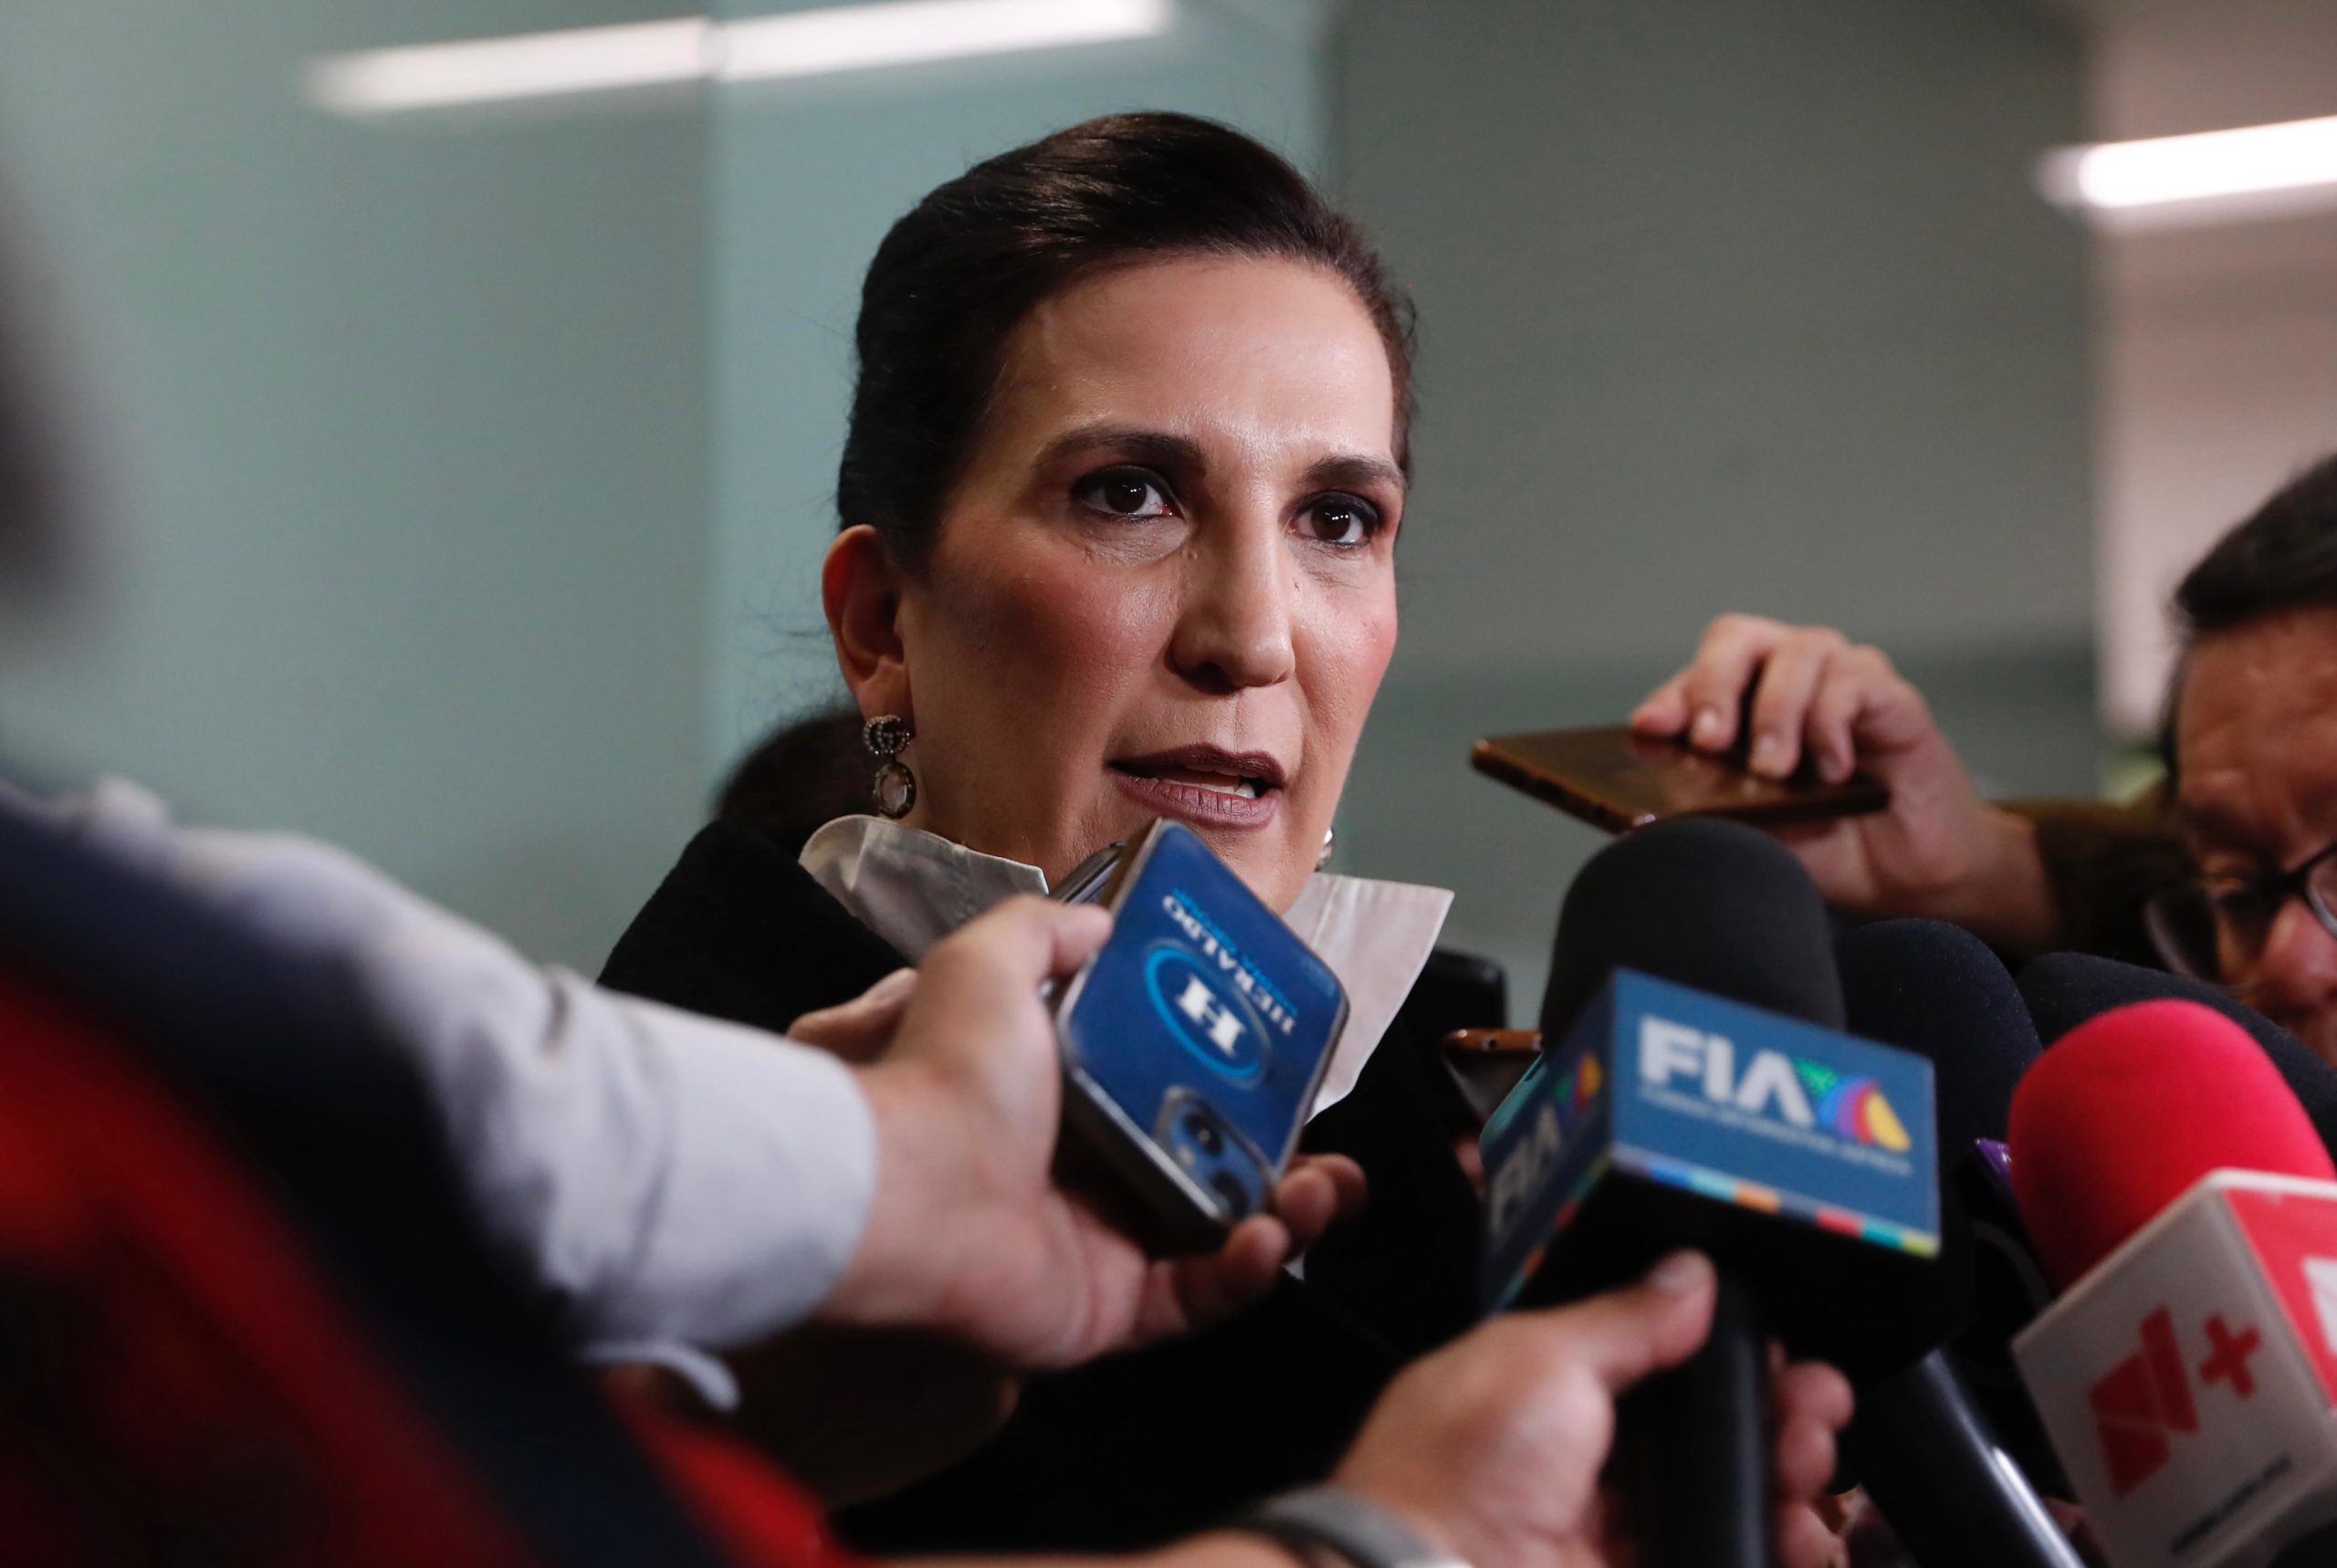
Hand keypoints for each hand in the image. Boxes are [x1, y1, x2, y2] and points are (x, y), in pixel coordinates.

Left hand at [807, 896, 1366, 1369]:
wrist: (907, 1186)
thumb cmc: (947, 1071)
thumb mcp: (988, 961)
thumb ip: (1046, 932)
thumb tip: (1103, 920)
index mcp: (1068, 1099)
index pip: (1171, 1092)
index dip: (1236, 1085)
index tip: (1287, 1068)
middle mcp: (1090, 1176)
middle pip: (1211, 1172)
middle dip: (1285, 1163)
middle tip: (1329, 1154)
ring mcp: (1102, 1249)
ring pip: (1221, 1239)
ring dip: (1287, 1218)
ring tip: (1327, 1191)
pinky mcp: (1108, 1308)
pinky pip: (1194, 1298)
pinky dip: (1243, 1273)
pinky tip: (1272, 1237)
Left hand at [1333, 1252, 1852, 1567]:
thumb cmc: (1455, 1471)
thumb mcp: (1537, 1358)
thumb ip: (1622, 1317)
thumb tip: (1688, 1274)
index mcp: (1537, 1388)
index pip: (1645, 1353)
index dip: (1711, 1341)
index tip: (1770, 1330)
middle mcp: (1576, 1460)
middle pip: (1698, 1425)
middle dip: (1769, 1402)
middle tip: (1817, 1393)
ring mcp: (1609, 1532)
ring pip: (1724, 1492)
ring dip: (1784, 1470)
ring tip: (1813, 1454)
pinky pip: (1726, 1552)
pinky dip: (1777, 1541)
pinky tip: (1803, 1527)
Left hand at [1633, 613, 2055, 952]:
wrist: (1906, 872)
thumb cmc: (1825, 839)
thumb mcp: (1755, 829)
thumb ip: (1712, 804)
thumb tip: (1660, 801)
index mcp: (1743, 697)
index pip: (1694, 675)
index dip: (1670, 697)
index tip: (1651, 730)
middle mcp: (1789, 673)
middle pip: (1737, 638)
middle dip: (1714, 684)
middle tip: (1709, 741)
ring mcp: (1843, 676)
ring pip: (1798, 652)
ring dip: (1777, 711)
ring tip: (1773, 770)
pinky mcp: (1892, 696)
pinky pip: (1853, 682)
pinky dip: (1831, 722)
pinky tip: (1832, 769)